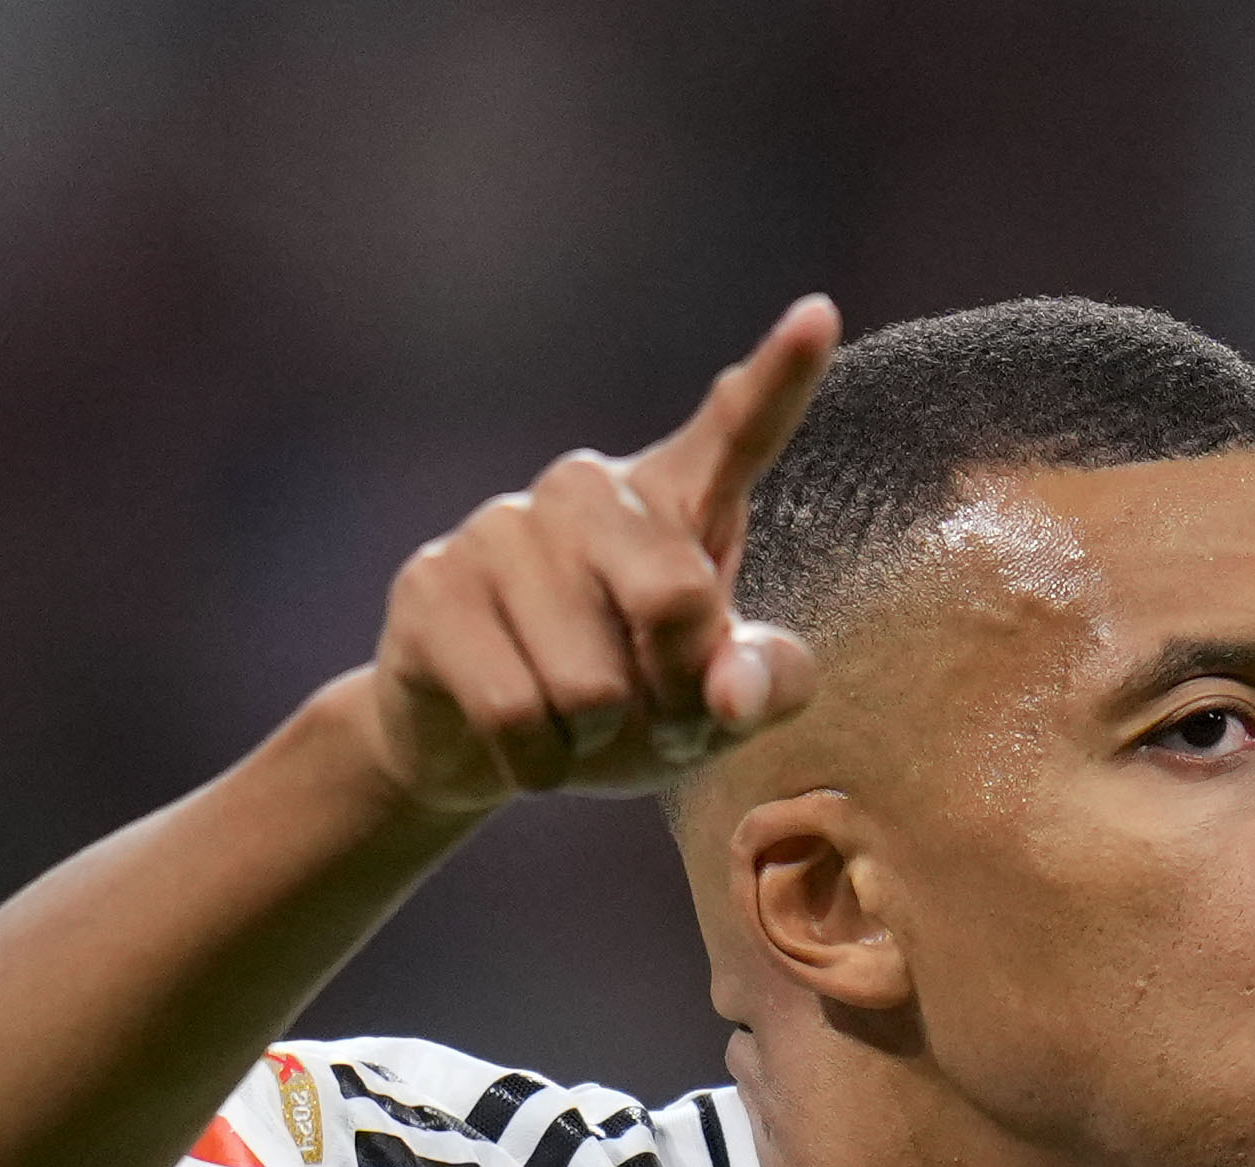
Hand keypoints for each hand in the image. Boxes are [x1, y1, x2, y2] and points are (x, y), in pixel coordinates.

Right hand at [359, 295, 838, 812]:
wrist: (483, 746)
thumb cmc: (628, 710)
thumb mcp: (718, 708)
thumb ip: (766, 687)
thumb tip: (728, 689)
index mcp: (676, 503)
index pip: (738, 434)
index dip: (781, 377)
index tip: (821, 313)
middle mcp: (588, 492)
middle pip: (676, 600)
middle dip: (676, 694)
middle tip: (651, 712)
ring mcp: (501, 527)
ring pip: (590, 685)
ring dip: (598, 740)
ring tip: (576, 722)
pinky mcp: (432, 584)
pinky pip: (516, 715)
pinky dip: (538, 765)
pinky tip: (525, 744)